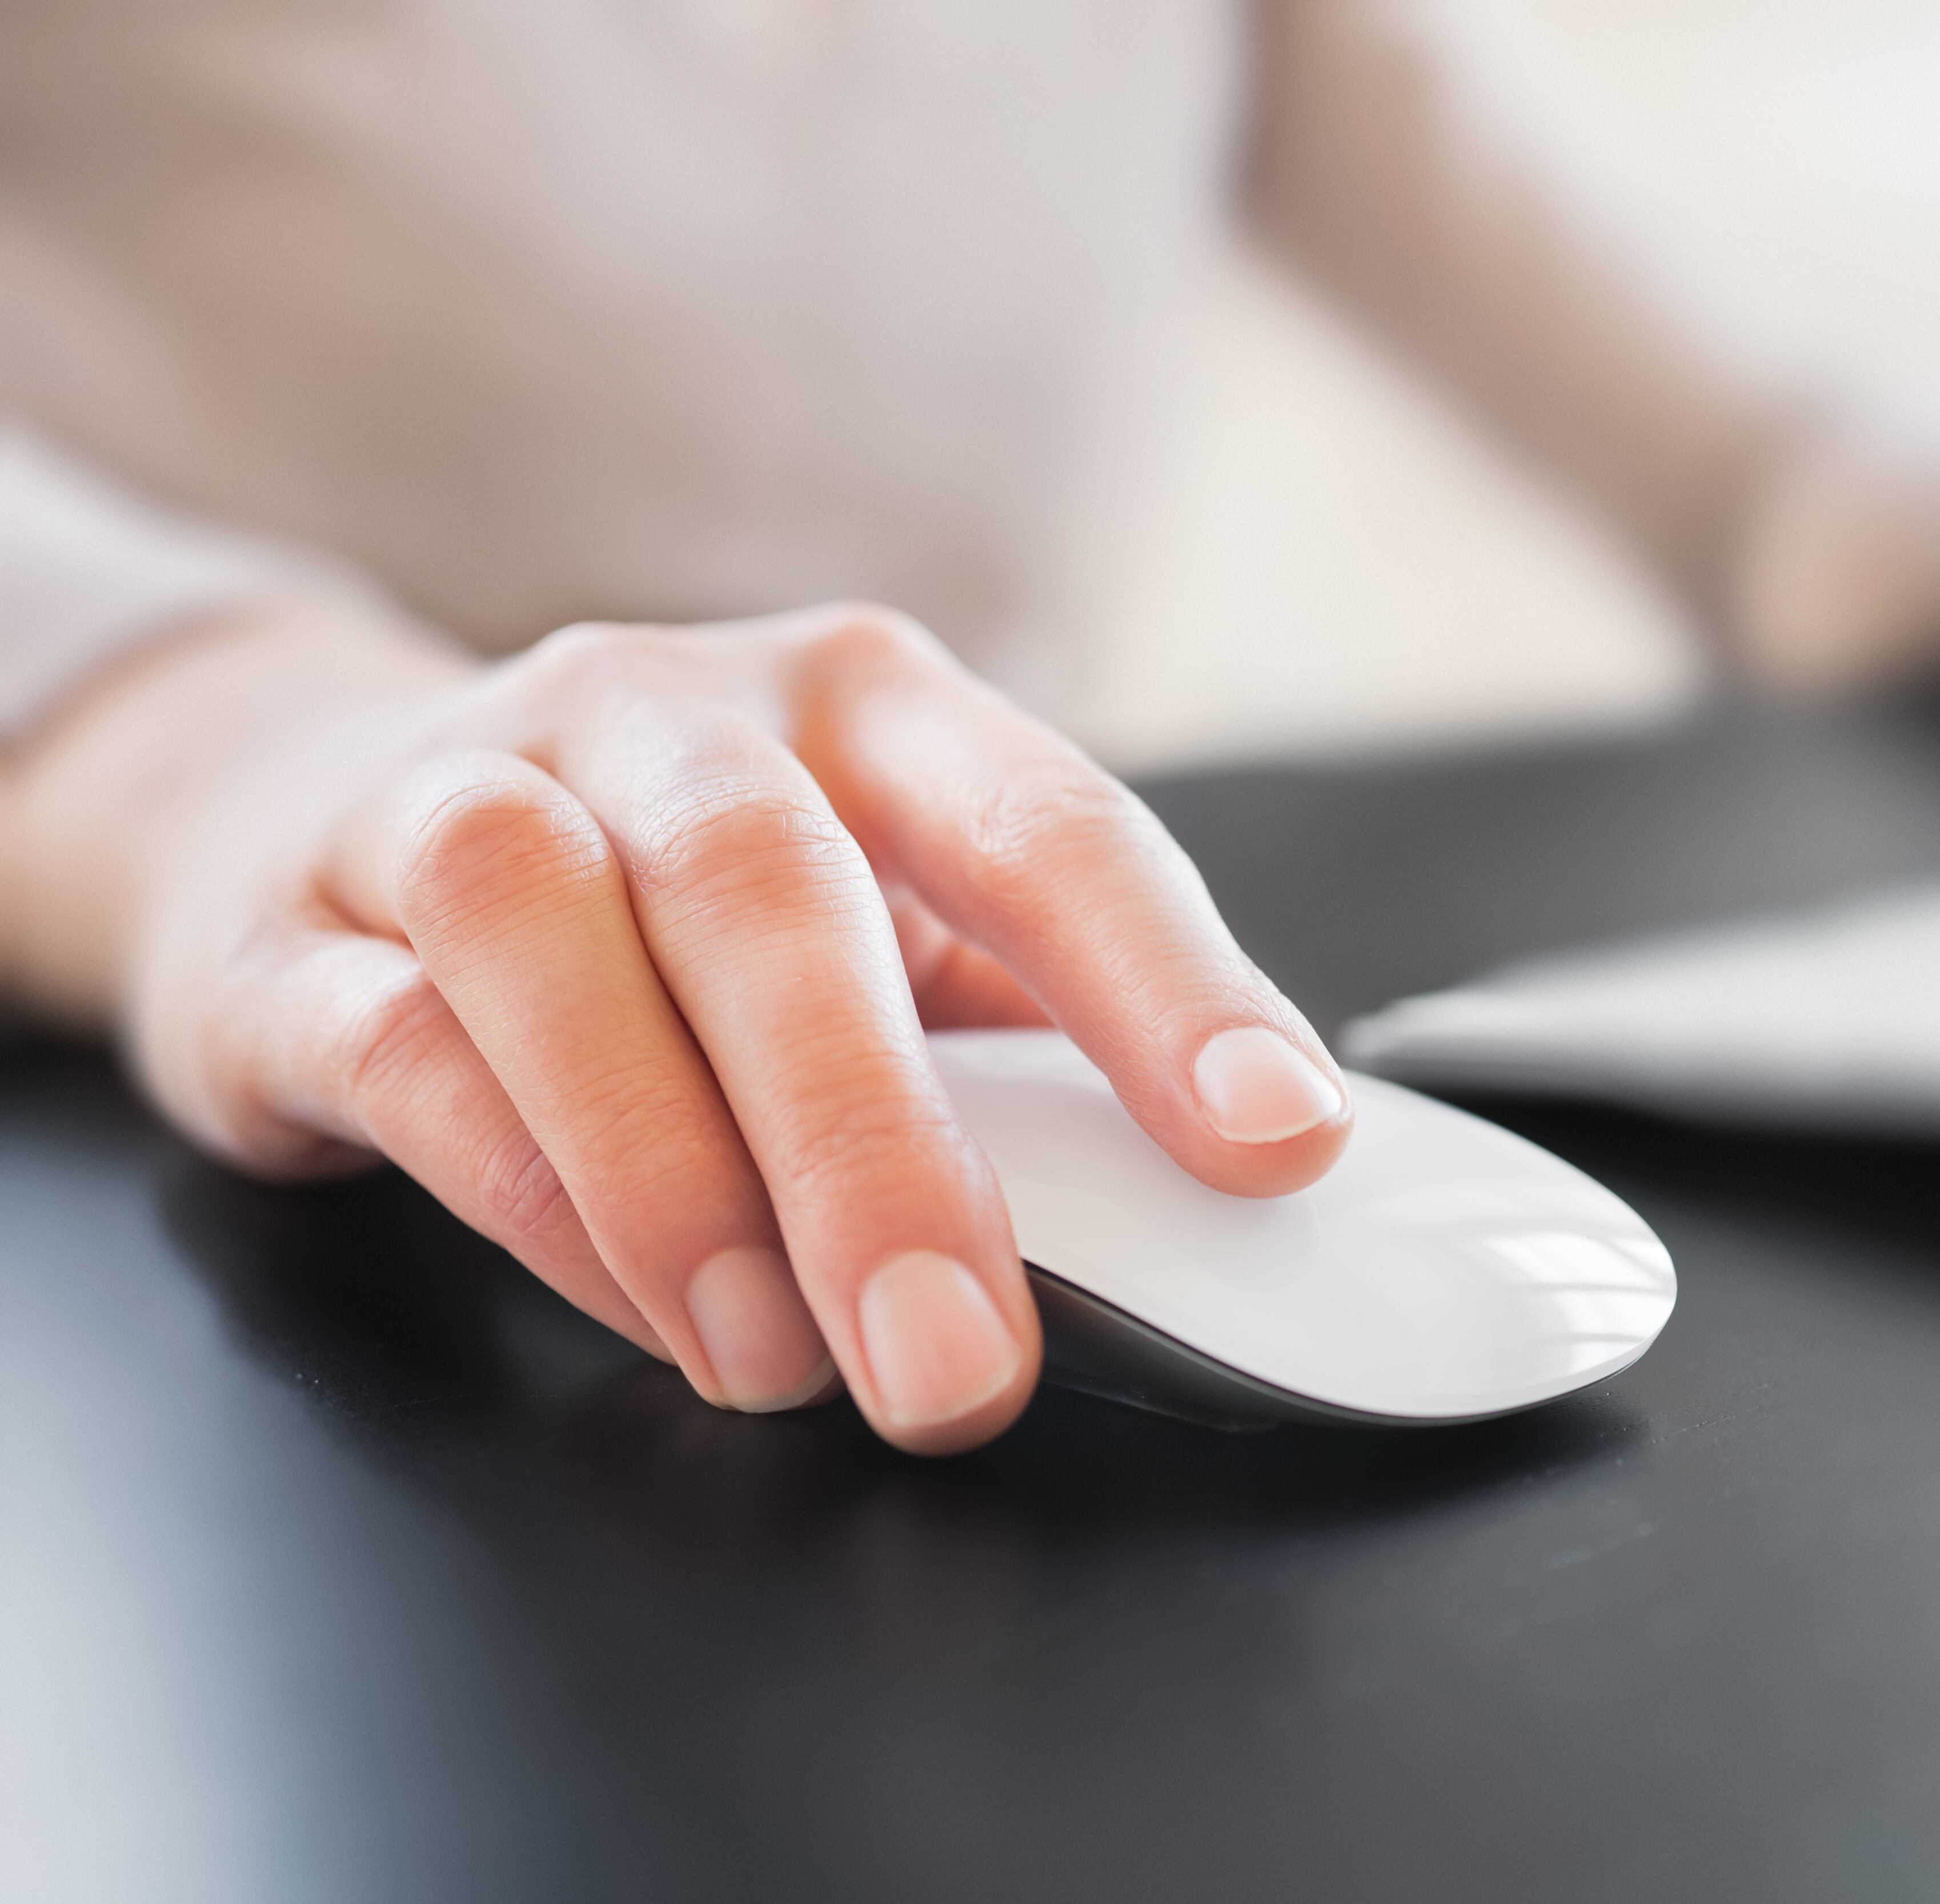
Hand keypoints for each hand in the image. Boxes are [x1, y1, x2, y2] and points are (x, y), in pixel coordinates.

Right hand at [0, 600, 1351, 1451]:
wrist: (321, 813)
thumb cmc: (676, 902)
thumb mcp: (882, 922)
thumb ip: (1021, 1037)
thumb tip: (1221, 1194)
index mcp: (861, 706)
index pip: (1047, 824)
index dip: (1170, 985)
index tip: (1274, 1142)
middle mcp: (662, 713)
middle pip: (774, 889)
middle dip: (878, 1147)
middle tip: (962, 1361)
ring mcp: (457, 797)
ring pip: (546, 933)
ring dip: (677, 1171)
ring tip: (780, 1357)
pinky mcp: (293, 929)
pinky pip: (399, 1042)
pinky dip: (526, 1188)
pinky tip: (638, 1301)